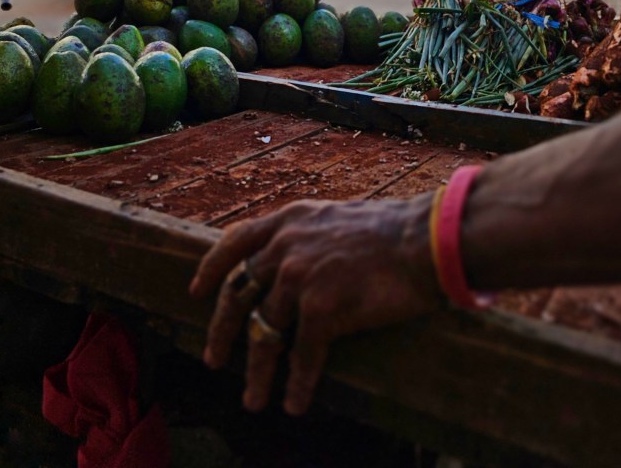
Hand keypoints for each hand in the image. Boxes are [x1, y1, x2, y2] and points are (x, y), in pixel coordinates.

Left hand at [189, 194, 437, 415]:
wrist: (424, 241)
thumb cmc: (393, 231)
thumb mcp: (336, 217)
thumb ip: (308, 235)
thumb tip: (294, 260)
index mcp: (289, 220)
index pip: (235, 242)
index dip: (211, 268)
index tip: (196, 291)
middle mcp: (286, 246)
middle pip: (238, 294)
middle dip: (222, 331)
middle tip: (214, 359)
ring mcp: (300, 277)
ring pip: (265, 334)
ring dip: (257, 372)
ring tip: (253, 399)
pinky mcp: (321, 309)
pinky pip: (301, 356)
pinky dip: (296, 385)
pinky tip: (295, 404)